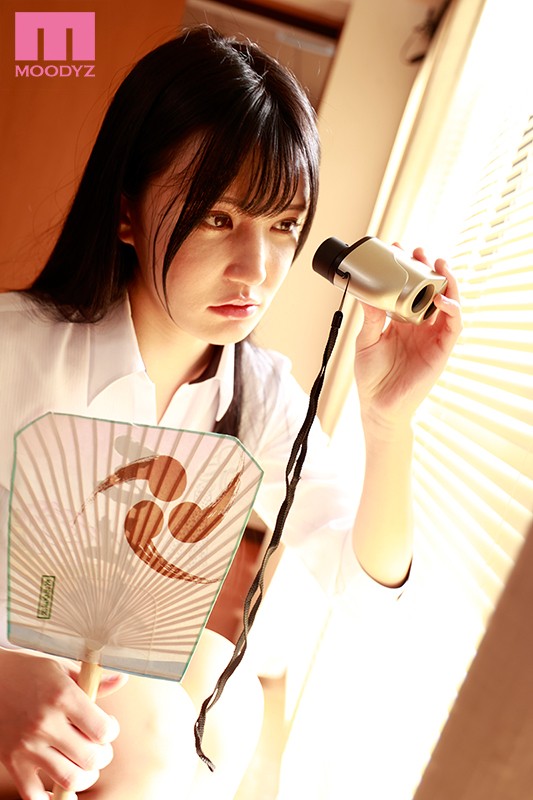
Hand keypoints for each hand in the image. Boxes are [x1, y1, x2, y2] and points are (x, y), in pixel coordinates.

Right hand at [0, 649, 125, 799]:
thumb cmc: (26, 670)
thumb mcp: (59, 667)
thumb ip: (92, 680)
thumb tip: (121, 680)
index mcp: (63, 696)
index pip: (102, 730)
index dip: (111, 731)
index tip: (107, 725)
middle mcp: (46, 723)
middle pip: (91, 758)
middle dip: (102, 755)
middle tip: (98, 747)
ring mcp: (27, 746)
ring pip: (69, 780)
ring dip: (84, 777)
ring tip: (84, 765)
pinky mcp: (12, 763)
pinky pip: (34, 797)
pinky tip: (57, 789)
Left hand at [354, 246, 461, 431]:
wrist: (378, 405)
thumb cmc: (372, 376)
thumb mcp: (366, 340)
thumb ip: (371, 317)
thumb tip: (367, 291)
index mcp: (401, 321)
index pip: (409, 289)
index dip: (407, 269)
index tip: (397, 250)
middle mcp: (420, 326)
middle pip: (431, 291)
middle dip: (428, 269)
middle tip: (419, 252)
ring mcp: (432, 337)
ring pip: (448, 303)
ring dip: (447, 282)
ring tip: (438, 265)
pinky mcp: (441, 350)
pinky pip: (454, 326)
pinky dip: (452, 309)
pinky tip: (442, 299)